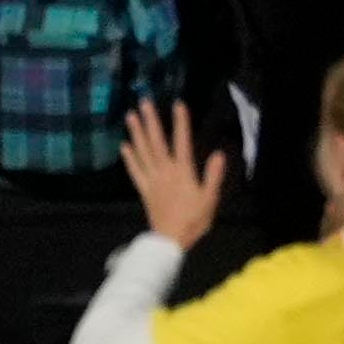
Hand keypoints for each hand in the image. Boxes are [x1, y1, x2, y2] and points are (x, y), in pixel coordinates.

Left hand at [121, 89, 230, 241]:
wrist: (170, 241)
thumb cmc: (194, 220)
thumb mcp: (210, 199)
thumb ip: (213, 176)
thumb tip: (219, 154)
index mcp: (182, 172)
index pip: (182, 142)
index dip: (180, 122)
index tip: (178, 104)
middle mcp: (164, 171)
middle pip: (156, 142)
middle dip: (151, 121)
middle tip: (144, 101)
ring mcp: (151, 180)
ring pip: (142, 152)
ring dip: (136, 133)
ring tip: (130, 116)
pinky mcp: (144, 189)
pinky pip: (135, 171)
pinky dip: (129, 157)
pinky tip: (125, 145)